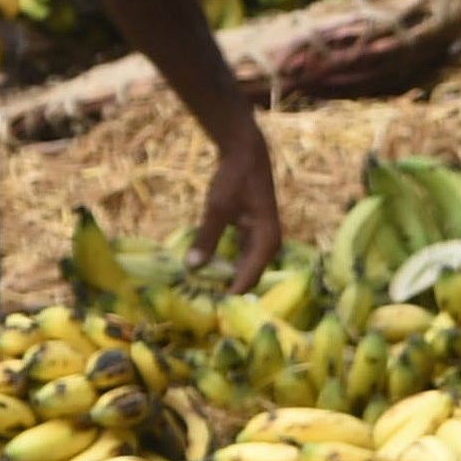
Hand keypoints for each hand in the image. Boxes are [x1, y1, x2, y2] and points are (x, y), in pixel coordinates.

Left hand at [189, 125, 281, 295]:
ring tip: (206, 292)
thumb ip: (207, 237)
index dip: (233, 291)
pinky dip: (226, 264)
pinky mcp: (252, 232)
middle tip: (206, 303)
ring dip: (227, 277)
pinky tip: (209, 271)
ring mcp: (260, 237)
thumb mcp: (218, 207)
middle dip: (229, 288)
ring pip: (245, 266)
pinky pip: (240, 256)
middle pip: (250, 274)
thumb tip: (192, 267)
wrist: (245, 152)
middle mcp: (268, 241)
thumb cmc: (235, 178)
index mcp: (267, 239)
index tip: (216, 308)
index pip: (250, 275)